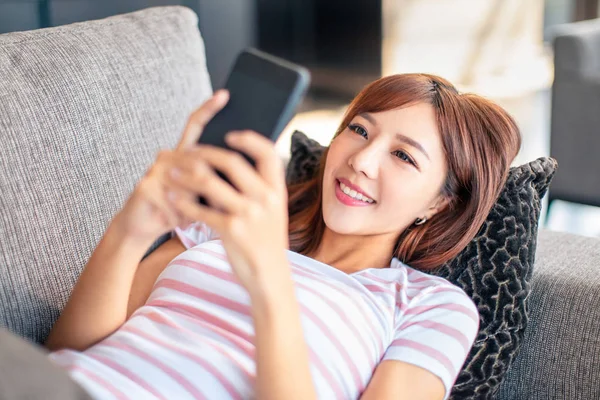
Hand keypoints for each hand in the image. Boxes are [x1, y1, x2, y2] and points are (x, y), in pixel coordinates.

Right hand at [112, 90, 229, 245]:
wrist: (142, 228)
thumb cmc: (176, 210)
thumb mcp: (199, 195)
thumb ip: (215, 181)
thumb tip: (243, 174)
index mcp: (183, 156)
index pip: (195, 126)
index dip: (208, 109)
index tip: (224, 94)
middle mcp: (168, 157)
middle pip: (198, 161)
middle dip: (205, 190)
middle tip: (205, 208)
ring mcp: (154, 170)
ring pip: (188, 184)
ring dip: (191, 207)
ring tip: (187, 216)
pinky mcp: (145, 187)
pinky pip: (175, 202)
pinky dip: (179, 216)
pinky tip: (174, 221)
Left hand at [165, 130, 289, 292]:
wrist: (269, 276)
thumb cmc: (265, 241)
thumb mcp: (271, 212)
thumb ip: (255, 189)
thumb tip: (225, 164)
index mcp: (278, 190)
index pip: (268, 153)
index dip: (249, 139)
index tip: (229, 135)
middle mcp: (266, 199)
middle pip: (232, 162)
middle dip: (205, 153)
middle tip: (187, 151)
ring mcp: (250, 214)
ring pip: (210, 183)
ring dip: (186, 175)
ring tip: (171, 172)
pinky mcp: (232, 230)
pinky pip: (201, 210)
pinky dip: (183, 202)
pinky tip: (173, 197)